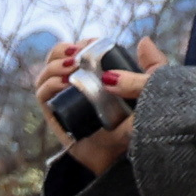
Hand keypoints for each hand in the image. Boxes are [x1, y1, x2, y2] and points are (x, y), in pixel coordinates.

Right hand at [36, 34, 165, 181]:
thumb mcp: (150, 90)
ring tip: (73, 67)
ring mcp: (62, 100)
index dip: (80, 43)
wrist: (124, 155)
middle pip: (57, 58)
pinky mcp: (54, 116)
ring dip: (55, 64)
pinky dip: (49, 83)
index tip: (91, 43)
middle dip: (63, 50)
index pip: (78, 51)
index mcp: (93, 76)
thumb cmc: (140, 125)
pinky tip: (65, 81)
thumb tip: (142, 40)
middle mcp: (74, 86)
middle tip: (78, 54)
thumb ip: (152, 65)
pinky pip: (42, 94)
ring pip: (46, 73)